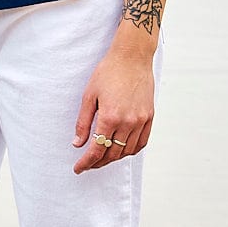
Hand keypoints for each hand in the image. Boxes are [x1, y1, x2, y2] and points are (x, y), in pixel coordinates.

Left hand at [72, 43, 154, 172]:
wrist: (132, 57)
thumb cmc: (108, 72)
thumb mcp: (89, 96)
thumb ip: (83, 123)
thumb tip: (78, 144)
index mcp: (110, 117)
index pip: (97, 149)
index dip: (86, 162)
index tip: (78, 168)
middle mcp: (128, 122)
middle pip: (113, 153)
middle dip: (98, 163)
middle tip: (88, 164)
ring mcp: (141, 120)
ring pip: (127, 150)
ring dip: (114, 158)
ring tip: (102, 158)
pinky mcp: (149, 117)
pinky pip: (141, 142)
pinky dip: (130, 150)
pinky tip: (121, 150)